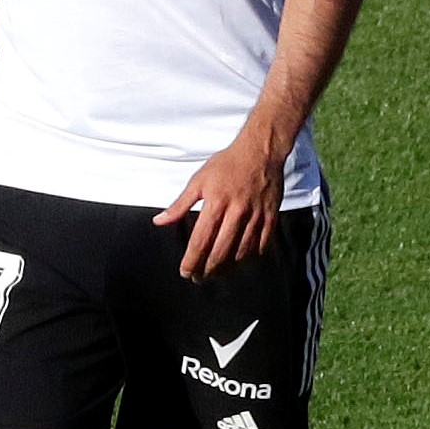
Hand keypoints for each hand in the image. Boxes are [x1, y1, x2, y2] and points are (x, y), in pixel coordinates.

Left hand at [156, 137, 283, 280]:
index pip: (201, 240)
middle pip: (221, 252)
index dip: (192, 260)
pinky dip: (249, 258)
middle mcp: (237, 212)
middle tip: (199, 278)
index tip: (185, 272)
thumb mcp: (199, 180)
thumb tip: (159, 221)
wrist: (261, 150)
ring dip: (227, 269)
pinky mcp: (270, 217)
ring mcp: (256, 216)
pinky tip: (239, 263)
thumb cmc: (227, 164)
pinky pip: (261, 245)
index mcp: (216, 202)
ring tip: (216, 274)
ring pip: (241, 253)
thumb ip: (179, 204)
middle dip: (207, 270)